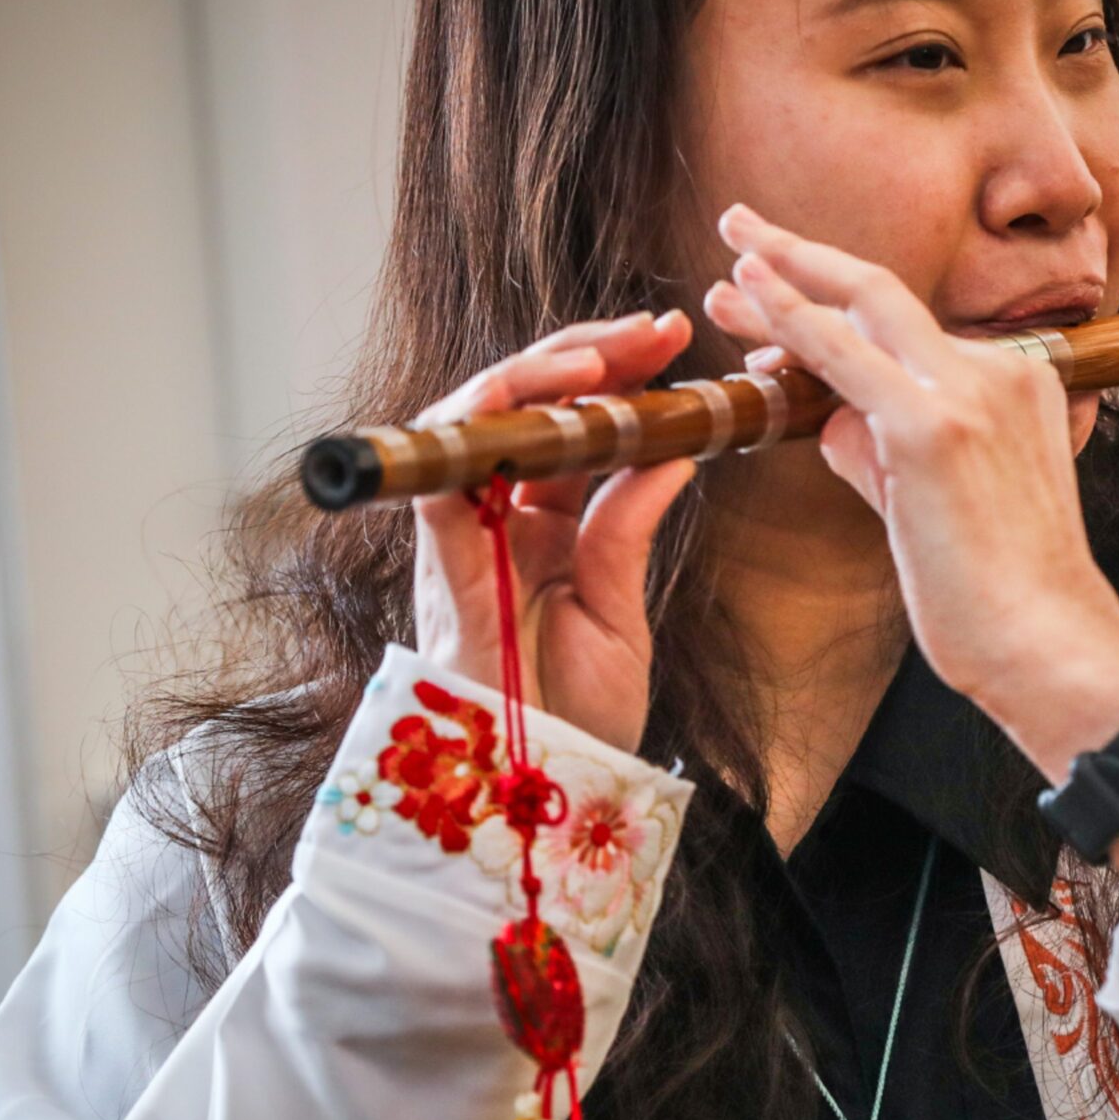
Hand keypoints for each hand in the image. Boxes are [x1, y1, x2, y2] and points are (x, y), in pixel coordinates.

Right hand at [409, 310, 697, 753]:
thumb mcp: (621, 606)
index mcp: (545, 524)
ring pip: (478, 420)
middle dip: (586, 354)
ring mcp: (464, 533)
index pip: (574, 424)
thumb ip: (631, 523)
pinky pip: (441, 474)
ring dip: (536, 374)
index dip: (616, 375)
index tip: (672, 341)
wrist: (543, 791)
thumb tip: (677, 446)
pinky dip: (478, 425)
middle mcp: (498, 516)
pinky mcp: (441, 560)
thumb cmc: (577, 715)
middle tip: (654, 328)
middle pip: (529, 407)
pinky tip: (530, 395)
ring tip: (602, 353)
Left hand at [704, 204, 1118, 777]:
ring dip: (783, 282)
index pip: (909, 331)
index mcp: (1019, 385)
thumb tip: (829, 418)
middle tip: (740, 223)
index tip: (780, 285)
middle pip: (885, 297)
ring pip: (862, 313)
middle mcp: (1001, 373)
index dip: (834, 303)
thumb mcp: (941, 504)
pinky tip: (749, 292)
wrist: (1049, 646)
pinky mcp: (930, 427)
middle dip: (804, 255)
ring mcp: (968, 393)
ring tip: (725, 259)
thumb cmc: (1004, 597)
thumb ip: (884, 450)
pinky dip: (792, 318)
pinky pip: (844, 357)